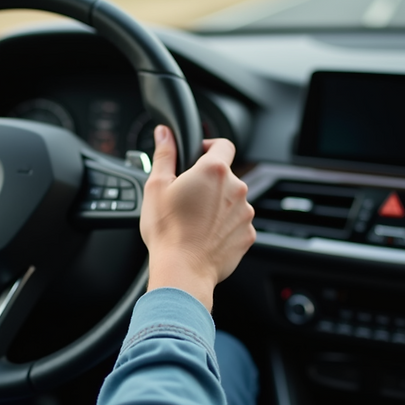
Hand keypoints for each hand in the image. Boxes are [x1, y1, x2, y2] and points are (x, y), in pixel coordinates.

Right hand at [139, 125, 255, 310]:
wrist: (183, 270)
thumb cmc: (167, 231)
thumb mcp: (156, 186)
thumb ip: (164, 154)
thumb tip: (164, 133)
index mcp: (214, 171)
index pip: (223, 144)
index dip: (209, 146)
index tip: (197, 156)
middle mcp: (236, 188)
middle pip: (225, 175)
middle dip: (208, 182)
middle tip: (186, 197)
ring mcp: (245, 213)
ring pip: (231, 200)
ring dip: (217, 204)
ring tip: (194, 220)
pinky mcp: (248, 235)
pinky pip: (236, 223)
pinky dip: (224, 226)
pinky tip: (204, 235)